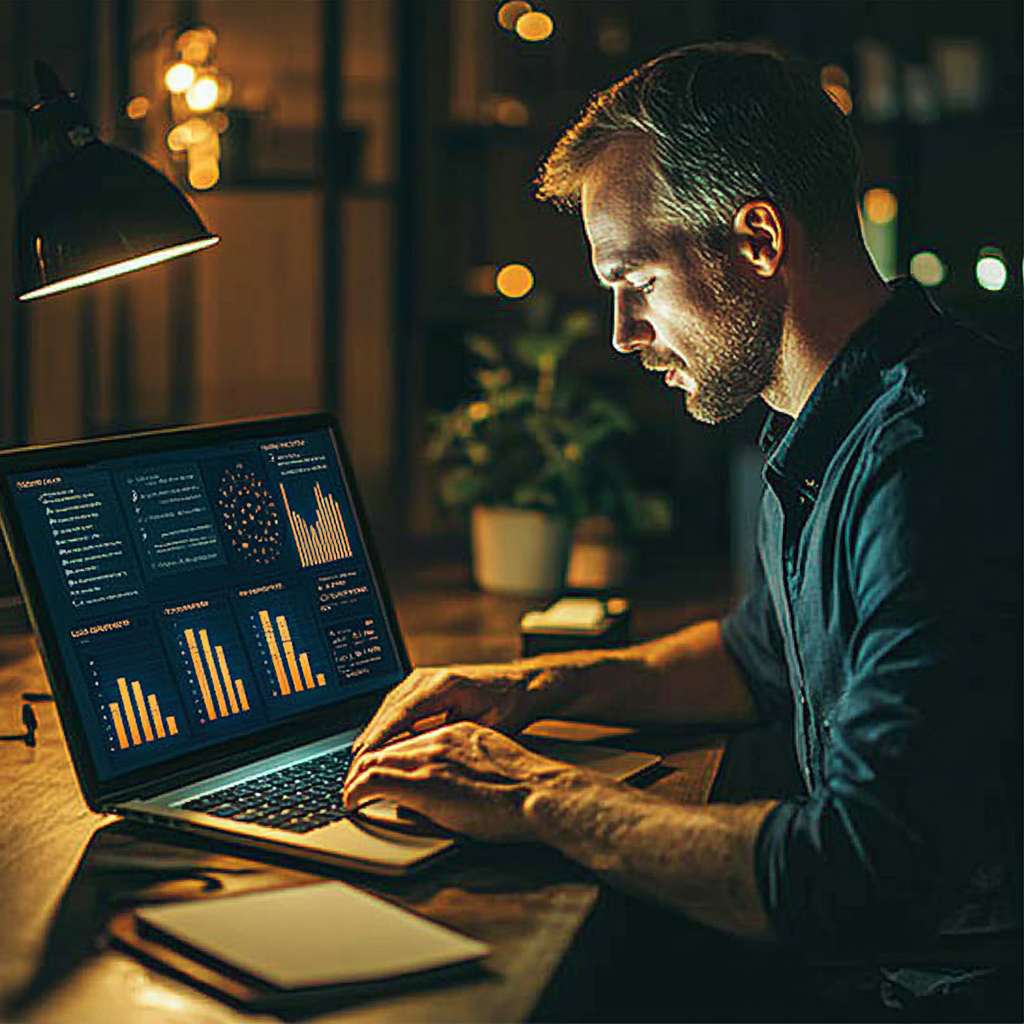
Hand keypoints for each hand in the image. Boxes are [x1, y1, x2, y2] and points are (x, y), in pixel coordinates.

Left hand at [343, 721, 575, 841]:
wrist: (540, 793)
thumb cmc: (526, 786)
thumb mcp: (490, 761)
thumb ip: (463, 765)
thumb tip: (446, 782)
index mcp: (457, 730)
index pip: (409, 734)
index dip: (387, 749)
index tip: (374, 764)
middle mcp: (440, 736)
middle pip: (387, 741)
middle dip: (365, 760)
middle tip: (350, 779)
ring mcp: (431, 756)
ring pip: (377, 756)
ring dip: (358, 773)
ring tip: (347, 790)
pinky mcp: (424, 780)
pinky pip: (377, 778)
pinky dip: (358, 788)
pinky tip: (350, 800)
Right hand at [351, 662, 562, 757]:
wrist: (521, 684)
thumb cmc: (508, 706)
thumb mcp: (482, 727)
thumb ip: (450, 739)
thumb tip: (420, 759)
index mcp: (443, 684)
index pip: (401, 713)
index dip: (380, 739)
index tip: (364, 761)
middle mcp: (427, 677)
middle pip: (387, 711)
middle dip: (369, 742)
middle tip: (353, 772)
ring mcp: (421, 679)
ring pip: (387, 710)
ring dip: (373, 737)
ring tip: (358, 766)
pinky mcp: (420, 687)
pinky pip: (395, 709)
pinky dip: (384, 729)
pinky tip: (376, 750)